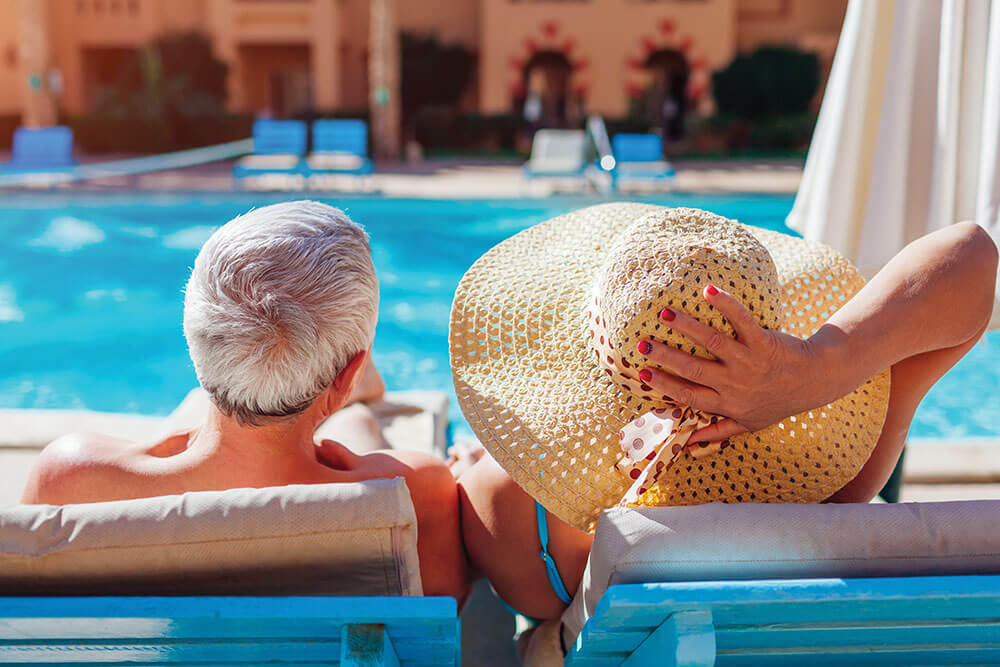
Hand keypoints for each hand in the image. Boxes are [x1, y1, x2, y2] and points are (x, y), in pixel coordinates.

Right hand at [636, 285, 831, 442]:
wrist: (817, 380)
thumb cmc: (779, 401)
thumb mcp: (749, 423)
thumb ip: (718, 431)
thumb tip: (687, 443)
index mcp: (727, 403)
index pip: (688, 396)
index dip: (664, 385)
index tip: (641, 373)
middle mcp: (735, 384)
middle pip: (694, 369)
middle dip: (665, 356)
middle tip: (641, 344)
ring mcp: (749, 361)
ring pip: (713, 343)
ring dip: (687, 327)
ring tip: (664, 314)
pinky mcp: (763, 341)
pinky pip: (742, 321)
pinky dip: (726, 305)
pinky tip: (708, 290)